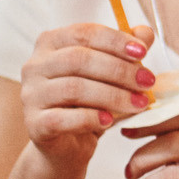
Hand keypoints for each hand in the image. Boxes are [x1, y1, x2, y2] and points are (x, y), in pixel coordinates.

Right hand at [20, 24, 156, 168]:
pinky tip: (110, 120)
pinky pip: (63, 118)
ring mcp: (30, 95)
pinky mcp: (33, 124)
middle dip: (119, 70)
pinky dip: (91, 118)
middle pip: (78, 59)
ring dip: (112, 95)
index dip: (114, 41)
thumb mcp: (110, 75)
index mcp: (50, 43)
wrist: (68, 146)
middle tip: (147, 81)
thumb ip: (126, 52)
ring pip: (73, 88)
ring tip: (138, 103)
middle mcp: (34, 66)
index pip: (83, 33)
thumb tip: (145, 32)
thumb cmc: (88, 103)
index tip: (143, 52)